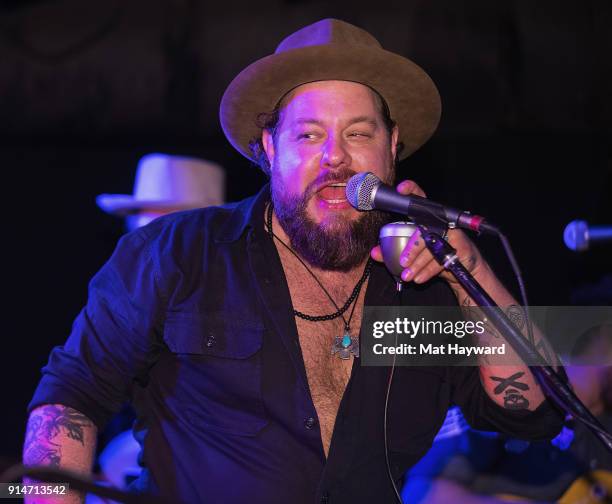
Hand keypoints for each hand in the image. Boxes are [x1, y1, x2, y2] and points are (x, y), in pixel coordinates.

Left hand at [370, 180, 489, 289]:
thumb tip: (374, 253)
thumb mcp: (412, 255)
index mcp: (425, 218)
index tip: (401, 189)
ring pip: (432, 246)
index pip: (419, 199)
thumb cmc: (435, 256)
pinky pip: (442, 258)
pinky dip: (429, 270)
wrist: (463, 270)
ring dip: (419, 263)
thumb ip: (392, 253)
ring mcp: (451, 232)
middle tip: (402, 262)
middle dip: (412, 248)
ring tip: (408, 275)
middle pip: (424, 229)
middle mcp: (439, 221)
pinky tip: (419, 277)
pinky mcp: (460, 245)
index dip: (412, 190)